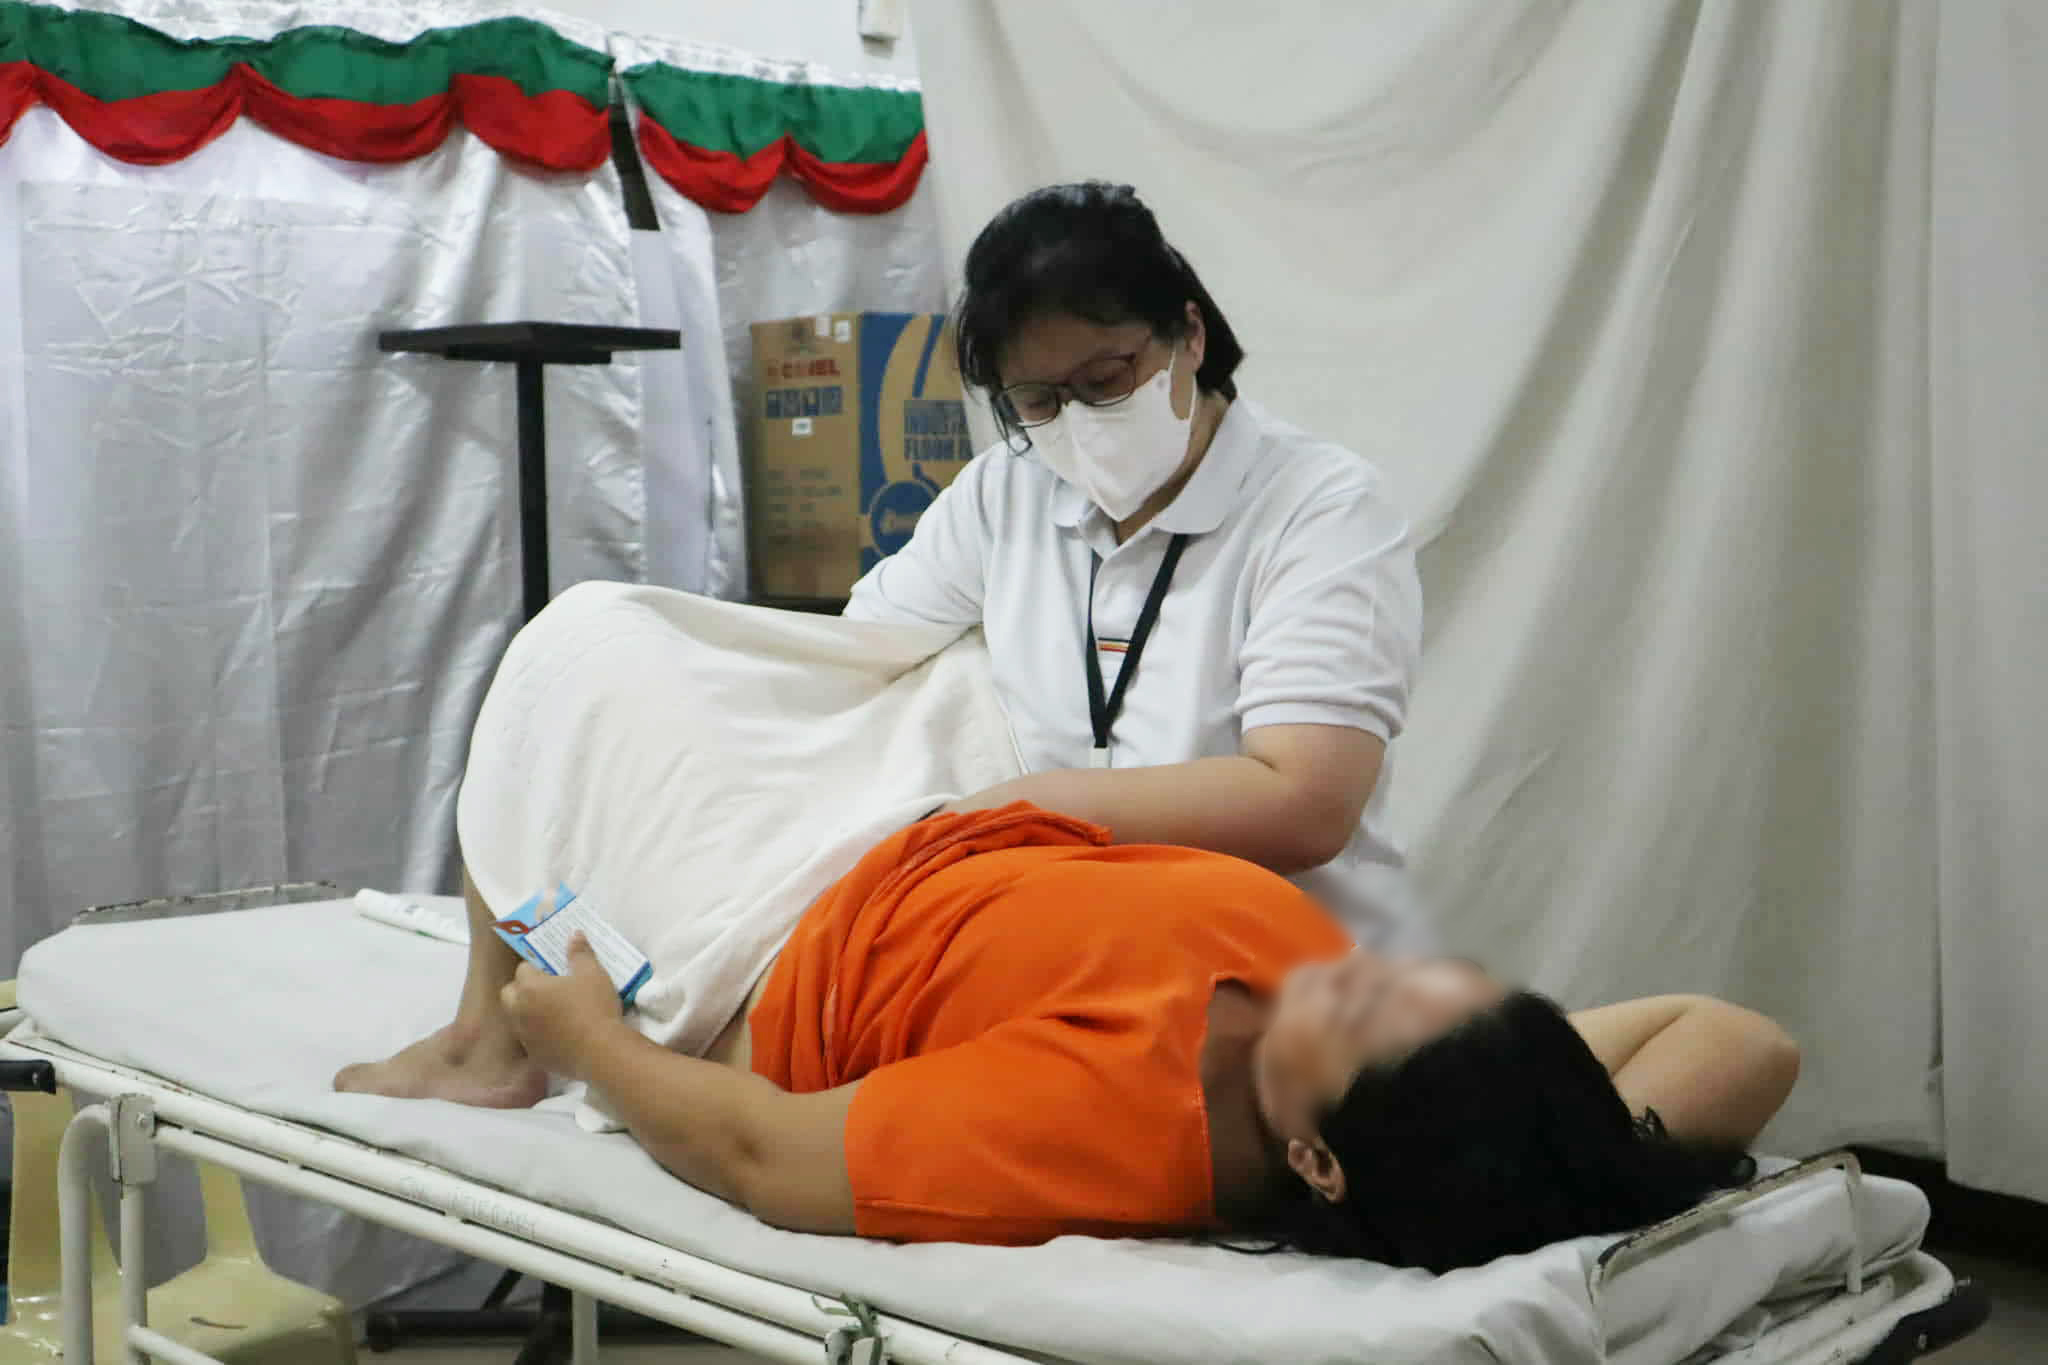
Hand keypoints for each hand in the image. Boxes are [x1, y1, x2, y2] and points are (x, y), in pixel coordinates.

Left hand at [499, 936, 622, 1079]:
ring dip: (527, 1012)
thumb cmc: (594, 1007)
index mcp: (530, 988)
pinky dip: (539, 1035)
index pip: (522, 969)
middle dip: (521, 989)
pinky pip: (530, 1040)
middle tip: (544, 989)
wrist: (601, 1052)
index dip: (536, 967)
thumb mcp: (593, 973)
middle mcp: (520, 1011)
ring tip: (551, 1012)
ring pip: (516, 1019)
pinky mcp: (535, 1056)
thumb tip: (574, 934)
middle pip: (509, 994)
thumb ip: (580, 953)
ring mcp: (525, 1036)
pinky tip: (559, 1035)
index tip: (551, 969)